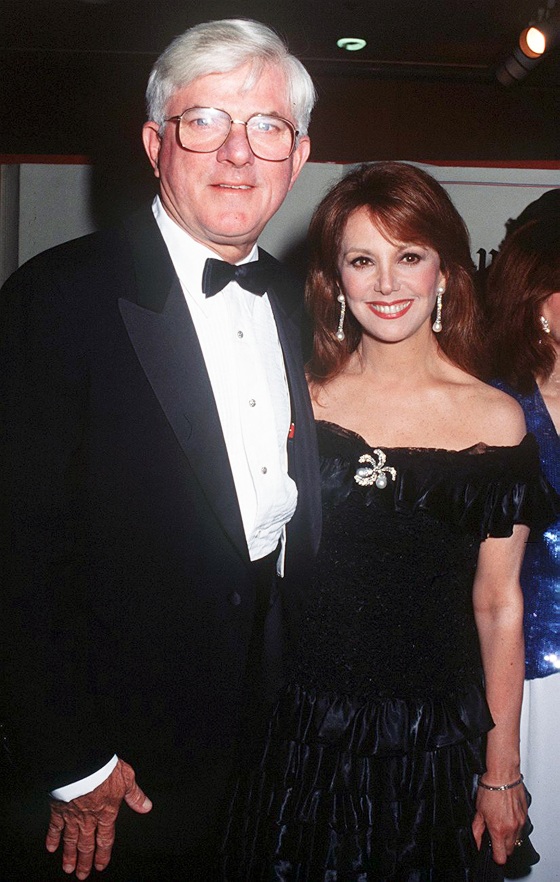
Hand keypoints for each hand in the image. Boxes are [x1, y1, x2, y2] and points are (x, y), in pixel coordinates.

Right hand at [46, 758, 151, 878]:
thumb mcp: (127, 778)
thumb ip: (135, 795)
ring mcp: (72, 815)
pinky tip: (51, 847)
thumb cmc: (104, 768)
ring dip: (69, 855)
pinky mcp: (59, 808)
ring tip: (68, 868)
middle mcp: (89, 818)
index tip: (101, 865)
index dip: (103, 854)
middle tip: (82, 874)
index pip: (105, 839)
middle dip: (85, 861)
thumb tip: (145, 807)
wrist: (82, 762)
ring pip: (71, 840)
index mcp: (106, 812)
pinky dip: (52, 837)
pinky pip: (55, 826)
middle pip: (86, 845)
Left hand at [472, 783, 526, 864]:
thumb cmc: (490, 789)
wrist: (503, 775)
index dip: (495, 856)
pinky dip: (514, 826)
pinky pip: (521, 828)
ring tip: (500, 822)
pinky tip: (507, 815)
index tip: (491, 851)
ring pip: (516, 840)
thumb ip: (477, 830)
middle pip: (509, 850)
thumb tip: (477, 841)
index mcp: (498, 829)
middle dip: (502, 846)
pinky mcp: (525, 816)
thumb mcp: (478, 811)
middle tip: (494, 834)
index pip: (501, 856)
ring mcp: (520, 823)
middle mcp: (511, 828)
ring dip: (509, 836)